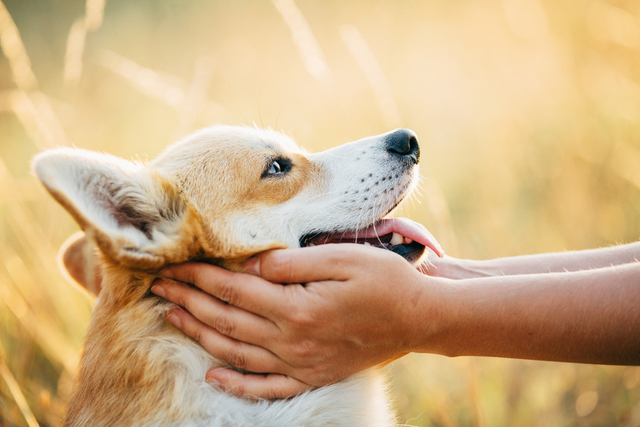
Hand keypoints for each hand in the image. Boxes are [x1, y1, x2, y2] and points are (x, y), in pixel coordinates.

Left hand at [151, 244, 436, 398]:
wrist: (419, 318)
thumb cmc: (383, 280)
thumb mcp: (340, 257)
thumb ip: (290, 262)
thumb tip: (249, 261)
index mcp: (295, 307)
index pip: (232, 288)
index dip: (199, 276)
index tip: (173, 264)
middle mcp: (291, 340)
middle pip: (226, 320)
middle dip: (188, 301)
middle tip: (158, 288)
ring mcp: (300, 363)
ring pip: (236, 352)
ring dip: (200, 335)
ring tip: (172, 319)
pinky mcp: (312, 375)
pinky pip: (266, 386)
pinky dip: (237, 383)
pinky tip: (214, 375)